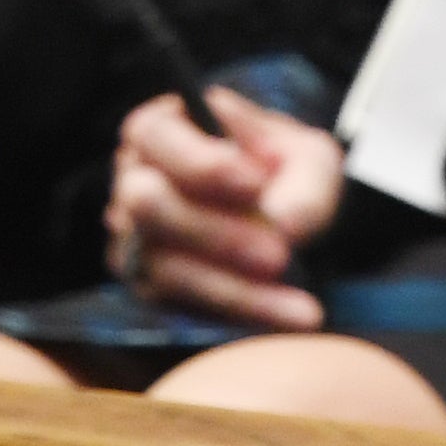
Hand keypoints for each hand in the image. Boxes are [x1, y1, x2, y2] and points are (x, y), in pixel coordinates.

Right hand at [104, 88, 345, 329]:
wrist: (287, 219)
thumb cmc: (288, 173)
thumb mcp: (310, 161)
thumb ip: (304, 183)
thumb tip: (283, 224)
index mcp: (163, 129)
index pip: (156, 135)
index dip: (201, 163)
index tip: (256, 184)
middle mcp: (134, 179)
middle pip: (146, 204)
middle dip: (212, 233)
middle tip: (278, 255)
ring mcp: (135, 237)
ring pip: (164, 268)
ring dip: (234, 288)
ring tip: (301, 306)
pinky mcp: (151, 286)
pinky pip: (183, 306)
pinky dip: (239, 313)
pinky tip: (287, 316)